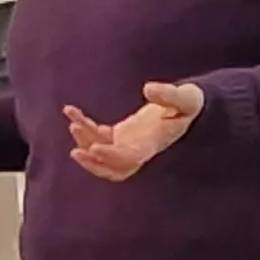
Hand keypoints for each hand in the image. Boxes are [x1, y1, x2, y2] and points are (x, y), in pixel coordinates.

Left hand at [64, 83, 202, 182]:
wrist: (186, 109)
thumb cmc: (188, 104)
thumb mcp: (186, 98)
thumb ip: (169, 94)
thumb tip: (148, 89)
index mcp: (152, 144)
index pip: (130, 159)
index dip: (111, 157)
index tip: (93, 148)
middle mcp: (138, 149)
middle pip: (113, 169)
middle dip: (93, 164)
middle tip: (76, 152)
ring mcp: (127, 144)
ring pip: (102, 154)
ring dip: (84, 143)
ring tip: (72, 122)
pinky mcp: (119, 135)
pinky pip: (97, 138)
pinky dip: (84, 128)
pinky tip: (72, 112)